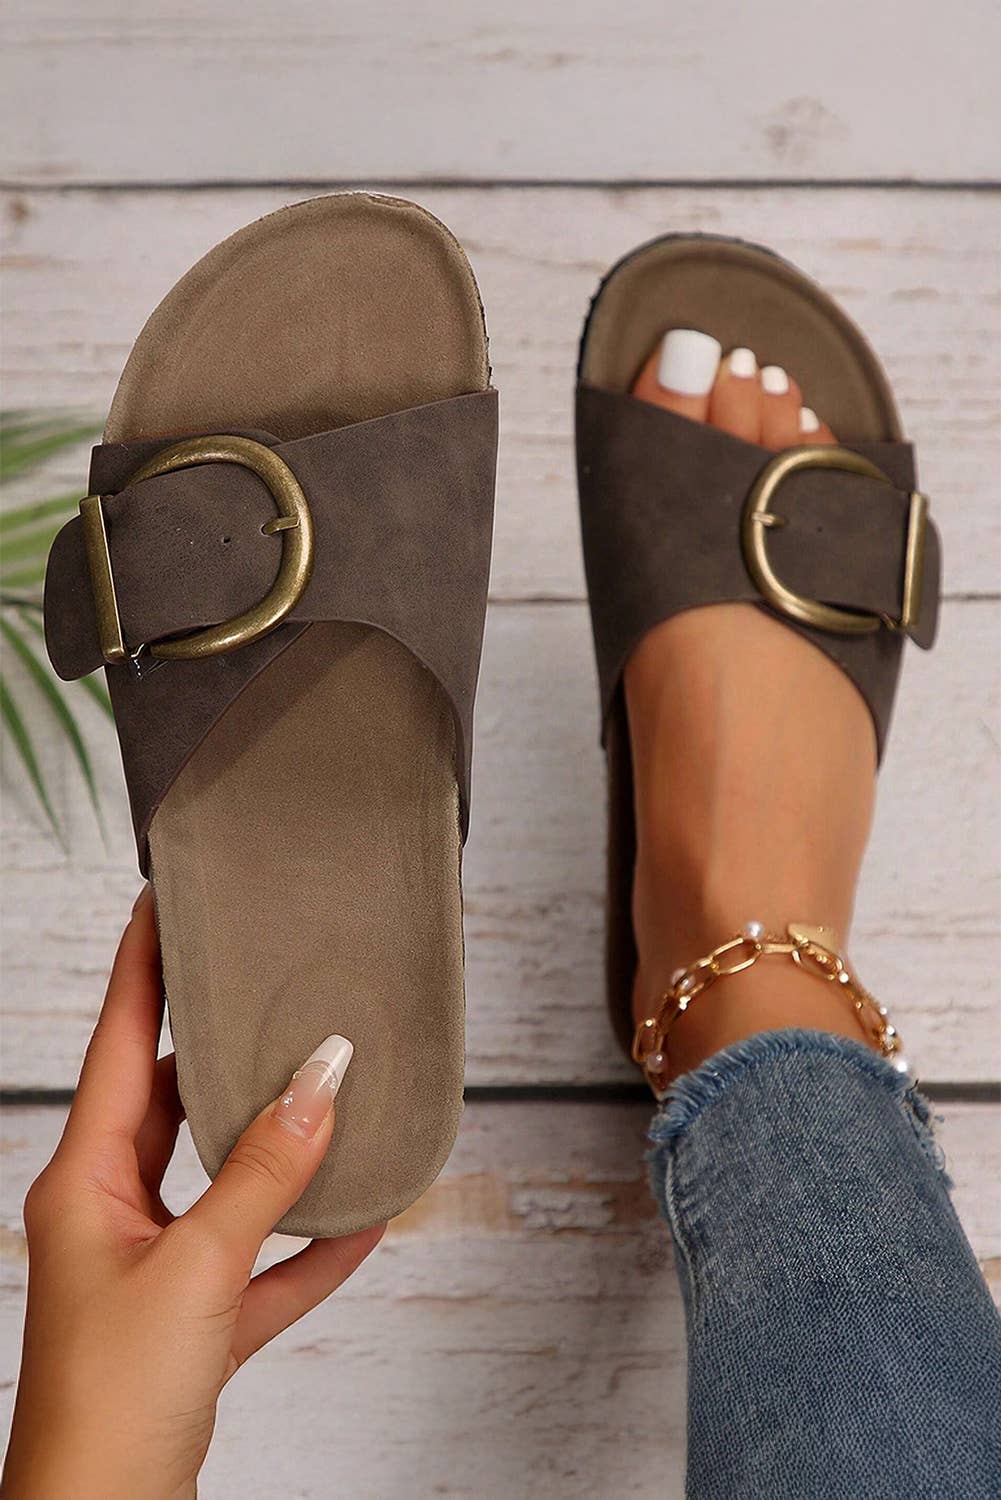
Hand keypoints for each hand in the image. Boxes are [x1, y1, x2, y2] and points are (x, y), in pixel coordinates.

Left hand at [3, 889, 383, 1499]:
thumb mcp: (197, 1268)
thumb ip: (264, 1172)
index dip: (142, 967)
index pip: (117, 1042)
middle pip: (172, 1102)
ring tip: (330, 1089)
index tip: (162, 901)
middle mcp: (112, 1211)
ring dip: (279, 1149)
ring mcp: (153, 1267)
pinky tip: (364, 1223)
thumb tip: (323, 1078)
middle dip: (222, 1048)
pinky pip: (259, 1263)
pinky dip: (307, 1245)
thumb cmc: (112, 1402)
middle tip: (268, 984)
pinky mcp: (192, 1322)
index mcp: (86, 1179)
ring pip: (223, 1180)